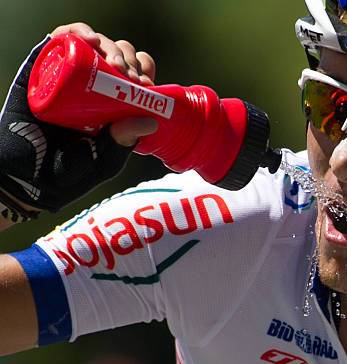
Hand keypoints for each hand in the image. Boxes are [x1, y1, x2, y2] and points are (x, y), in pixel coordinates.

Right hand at [0, 23, 159, 222]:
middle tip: (131, 77)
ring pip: (93, 46)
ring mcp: (67, 76)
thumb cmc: (68, 173)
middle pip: (116, 56)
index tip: (146, 82)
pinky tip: (90, 40)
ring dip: (108, 45)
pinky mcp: (42, 70)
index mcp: (112, 104)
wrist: (26, 179)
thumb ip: (123, 143)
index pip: (134, 75)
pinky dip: (76, 33)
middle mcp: (91, 86)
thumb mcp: (103, 160)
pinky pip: (59, 41)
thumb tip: (151, 121)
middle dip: (129, 59)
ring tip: (115, 62)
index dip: (144, 69)